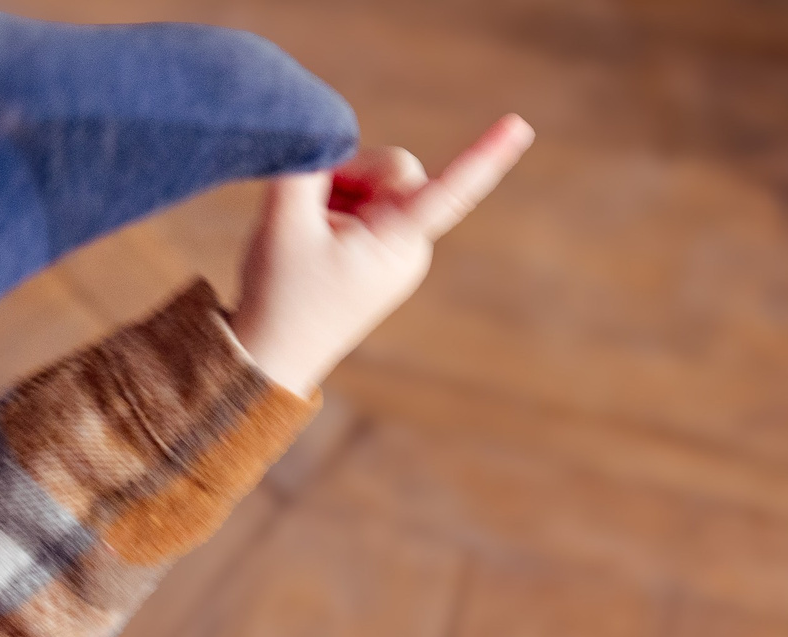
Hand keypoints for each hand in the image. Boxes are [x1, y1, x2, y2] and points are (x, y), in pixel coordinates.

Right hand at [231, 113, 535, 396]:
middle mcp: (410, 249)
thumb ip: (302, 165)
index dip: (483, 155)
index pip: (447, 191)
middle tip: (304, 208)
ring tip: (304, 237)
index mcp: (396, 243)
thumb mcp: (281, 223)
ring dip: (335, 195)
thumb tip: (322, 134)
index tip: (520, 126)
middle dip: (347, 176)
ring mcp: (398, 255)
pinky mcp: (381, 258)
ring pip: (376, 189)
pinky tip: (311, 241)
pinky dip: (336, 212)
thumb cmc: (278, 297)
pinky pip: (366, 210)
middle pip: (394, 172)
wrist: (267, 360)